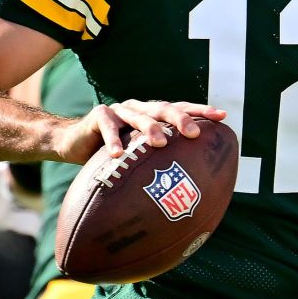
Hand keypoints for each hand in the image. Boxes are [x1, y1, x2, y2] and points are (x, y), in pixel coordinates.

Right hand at [52, 100, 226, 163]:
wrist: (74, 143)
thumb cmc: (114, 155)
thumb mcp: (139, 157)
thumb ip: (160, 164)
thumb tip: (191, 189)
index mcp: (153, 115)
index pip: (182, 109)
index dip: (201, 111)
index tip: (223, 117)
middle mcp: (140, 109)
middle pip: (163, 109)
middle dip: (180, 119)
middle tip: (193, 134)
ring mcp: (120, 110)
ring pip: (138, 116)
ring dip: (150, 128)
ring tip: (160, 142)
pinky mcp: (99, 115)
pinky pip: (108, 127)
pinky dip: (114, 140)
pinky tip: (119, 155)